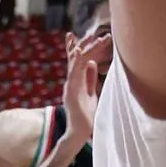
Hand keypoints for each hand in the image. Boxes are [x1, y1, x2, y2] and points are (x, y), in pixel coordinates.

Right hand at [62, 25, 110, 143]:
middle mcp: (72, 80)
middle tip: (95, 34)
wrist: (80, 133)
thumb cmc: (86, 115)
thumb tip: (92, 62)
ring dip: (86, 49)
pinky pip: (73, 73)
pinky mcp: (70, 91)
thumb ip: (89, 78)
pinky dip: (76, 61)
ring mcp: (70, 85)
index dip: (83, 47)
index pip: (79, 60)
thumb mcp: (91, 92)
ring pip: (76, 62)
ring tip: (95, 38)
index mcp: (77, 80)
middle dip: (85, 44)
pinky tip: (79, 51)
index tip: (90, 35)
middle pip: (76, 58)